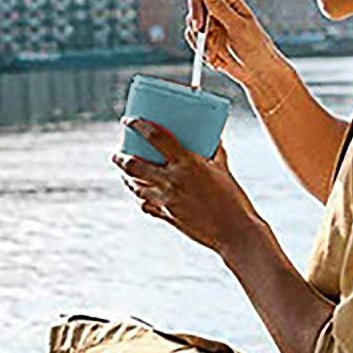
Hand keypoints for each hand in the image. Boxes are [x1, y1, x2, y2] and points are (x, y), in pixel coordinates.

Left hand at [112, 118, 261, 253]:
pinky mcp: (167, 216)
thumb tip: (213, 136)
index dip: (137, 126)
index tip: (127, 121)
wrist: (235, 232)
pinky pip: (146, 205)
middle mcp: (172, 181)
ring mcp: (167, 201)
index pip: (155, 137)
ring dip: (127, 178)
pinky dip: (142, 199)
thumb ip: (215, 151)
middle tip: (117, 154)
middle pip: (134, 165)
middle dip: (120, 158)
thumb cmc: (233, 198)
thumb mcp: (223, 169)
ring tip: (125, 172)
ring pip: (136, 187)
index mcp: (187, 163)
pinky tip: (142, 195)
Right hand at [184, 0, 285, 92]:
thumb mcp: (239, 27)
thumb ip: (221, 9)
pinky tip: (218, 59)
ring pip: (191, 28)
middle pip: (193, 8)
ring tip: (219, 54)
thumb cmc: (255, 46)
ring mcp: (210, 23)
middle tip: (202, 44)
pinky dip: (202, 52)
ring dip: (201, 43)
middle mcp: (216, 8)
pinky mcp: (205, 38)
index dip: (194, 3)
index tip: (198, 24)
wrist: (257, 71)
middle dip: (196, 27)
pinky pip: (193, 42)